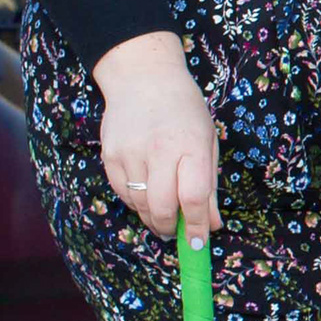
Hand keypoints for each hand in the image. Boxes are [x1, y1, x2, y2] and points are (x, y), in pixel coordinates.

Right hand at [93, 31, 217, 239]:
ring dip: (152, 217)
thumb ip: (209, 186)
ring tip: (162, 213)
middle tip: (176, 232)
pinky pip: (122, 193)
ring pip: (139, 204)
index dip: (196, 226)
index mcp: (190, 145)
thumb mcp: (207, 142)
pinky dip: (135, 202)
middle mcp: (159, 149)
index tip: (198, 243)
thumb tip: (211, 226)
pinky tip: (145, 195)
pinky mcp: (109, 155)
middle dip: (170, 228)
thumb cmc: (184, 111)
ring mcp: (130, 152)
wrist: (143, 77)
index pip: (193, 197)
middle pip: (161, 207)